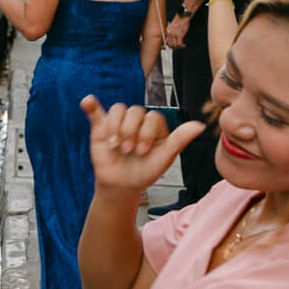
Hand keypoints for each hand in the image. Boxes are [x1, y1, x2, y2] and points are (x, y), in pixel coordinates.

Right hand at [83, 97, 202, 194]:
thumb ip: (179, 139)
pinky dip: (91, 105)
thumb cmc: (145, 173)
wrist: (121, 186)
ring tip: (115, 145)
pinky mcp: (100, 127)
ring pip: (118, 110)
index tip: (143, 152)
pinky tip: (87, 102)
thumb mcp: (164, 158)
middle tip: (129, 151)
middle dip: (132, 132)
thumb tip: (200, 125)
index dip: (147, 132)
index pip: (152, 116)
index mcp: (154, 126)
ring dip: (117, 127)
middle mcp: (137, 121)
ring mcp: (118, 123)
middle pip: (135, 111)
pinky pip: (96, 111)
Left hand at [164, 14, 189, 48]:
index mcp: (167, 31)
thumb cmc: (179, 21)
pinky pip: (179, 43)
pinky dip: (182, 45)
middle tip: (179, 47)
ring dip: (179, 47)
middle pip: (170, 45)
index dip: (169, 46)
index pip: (166, 42)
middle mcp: (169, 33)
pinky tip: (184, 44)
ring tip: (182, 45)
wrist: (183, 16)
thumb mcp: (172, 27)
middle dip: (175, 48)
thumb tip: (170, 41)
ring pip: (175, 45)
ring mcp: (174, 34)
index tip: (173, 47)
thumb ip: (170, 33)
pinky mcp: (179, 34)